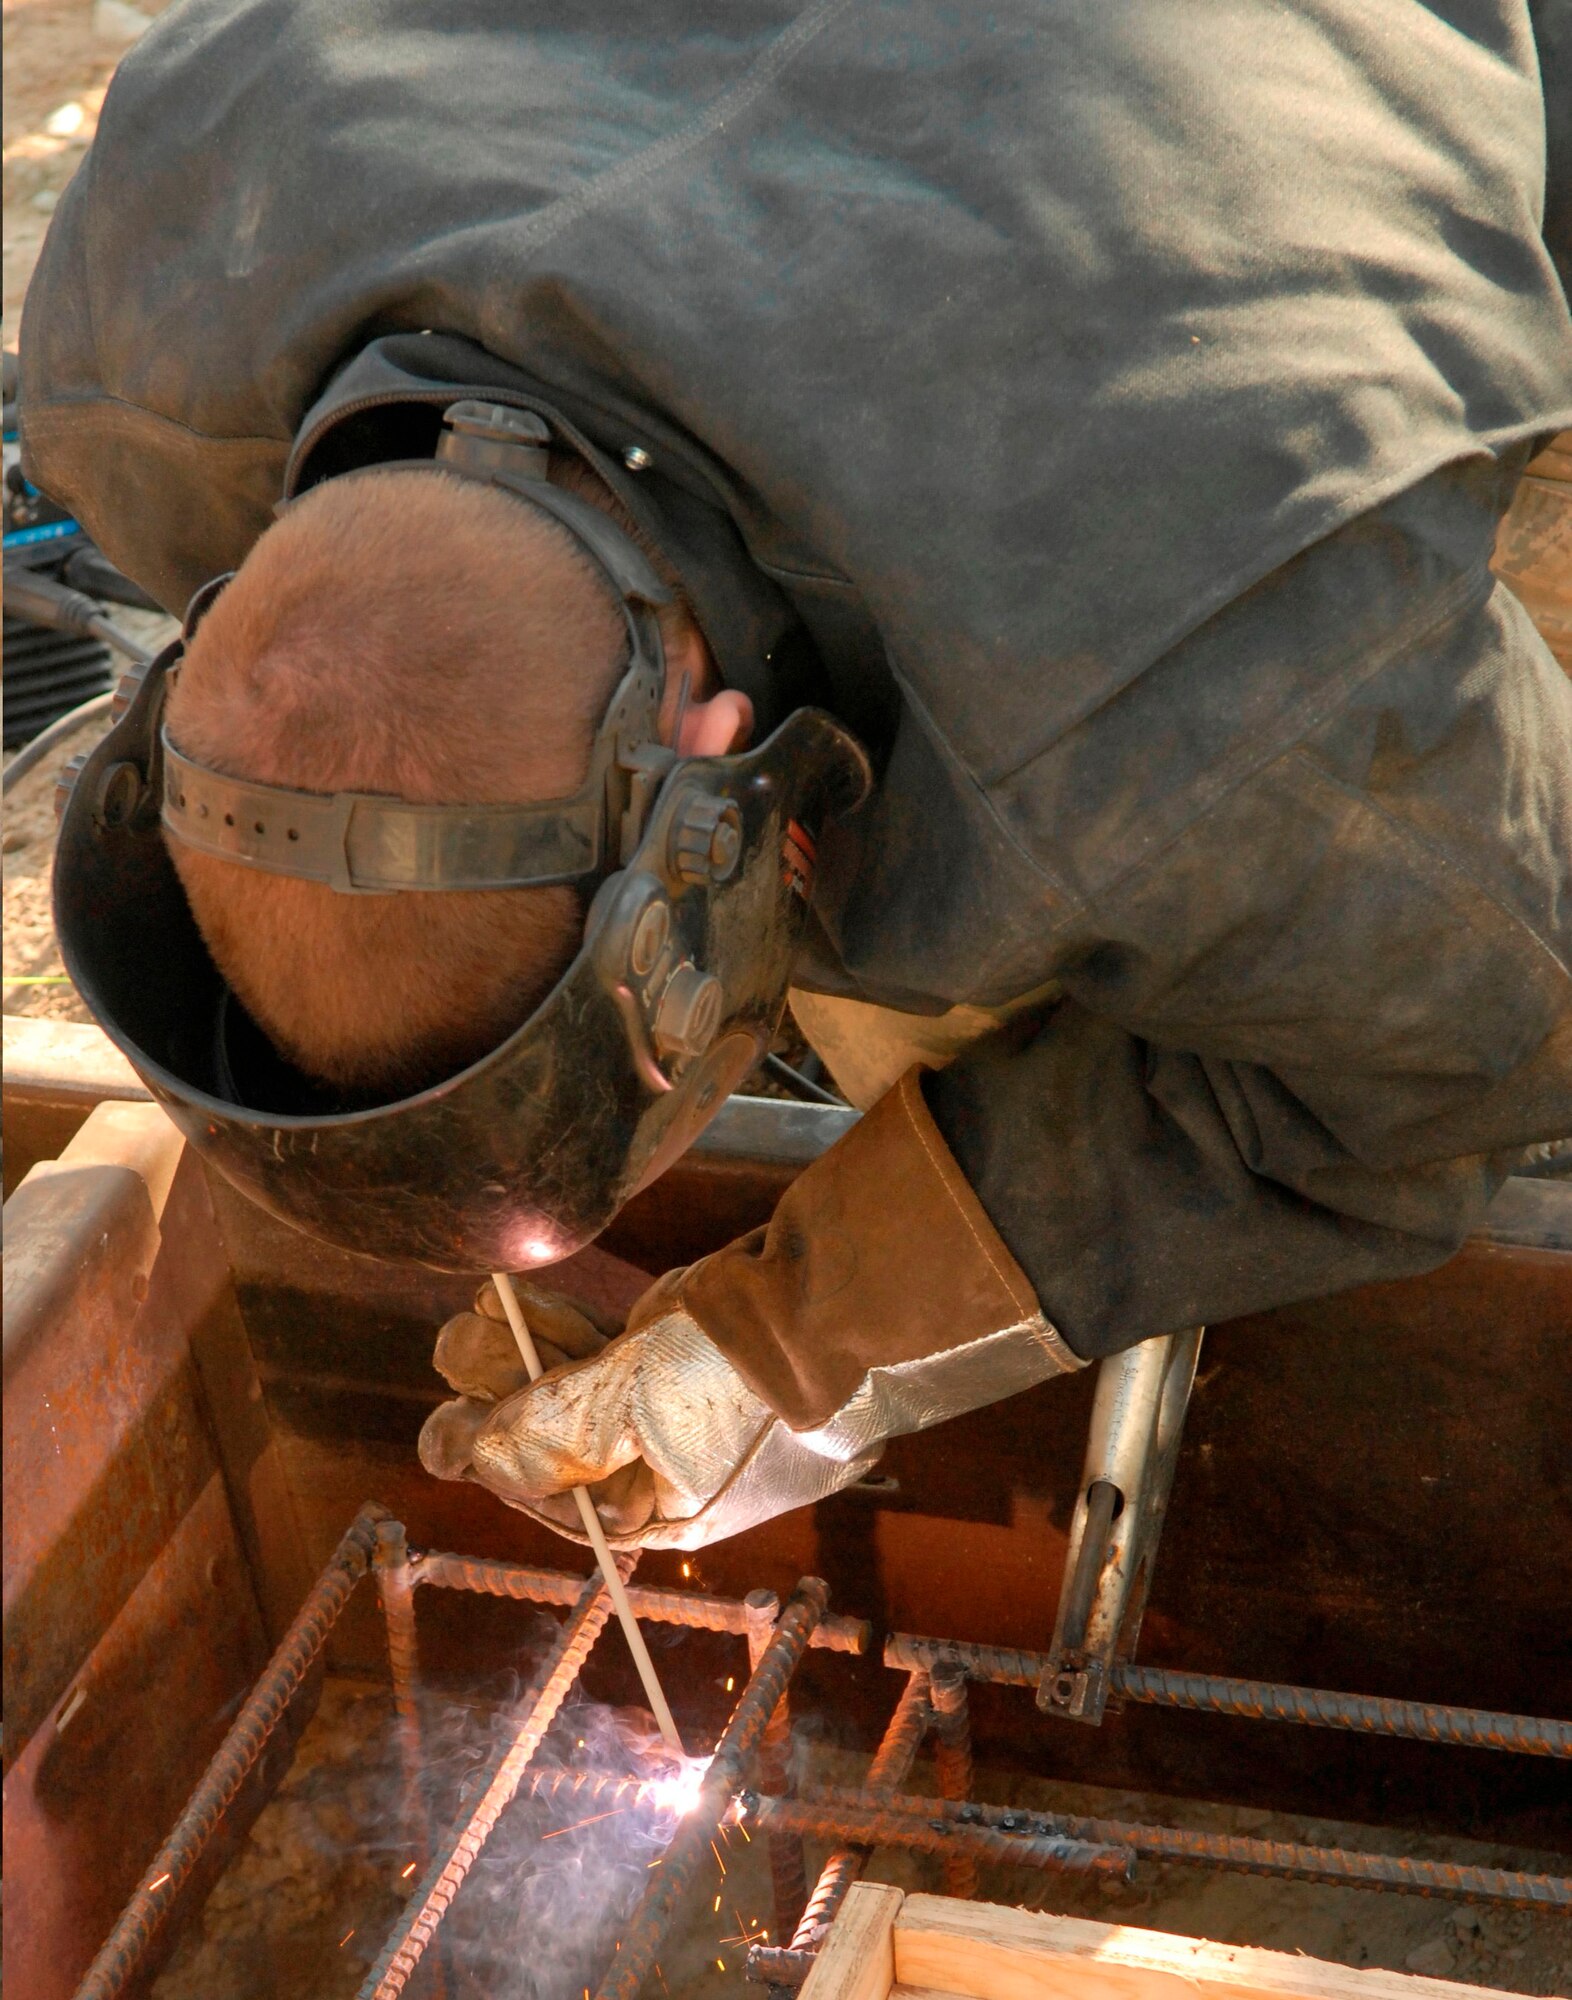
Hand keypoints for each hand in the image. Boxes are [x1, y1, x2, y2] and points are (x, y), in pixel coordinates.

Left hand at [420, 1069, 1083, 1548]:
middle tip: (455, 1346)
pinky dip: (563, 1325)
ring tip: (479, 1310)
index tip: (448, 1428)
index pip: (556, 1502)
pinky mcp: (680, 1347)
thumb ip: (542, 1431)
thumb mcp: (631, 1407)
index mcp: (663, 1511)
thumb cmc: (743, 1375)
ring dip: (521, 1351)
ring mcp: (673, 1401)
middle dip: (502, 1393)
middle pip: (558, 1438)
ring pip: (576, 1383)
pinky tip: (524, 1297)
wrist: (837, 1299)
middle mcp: (664, 1464)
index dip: (498, 1461)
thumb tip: (455, 1454)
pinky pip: (605, 1347)